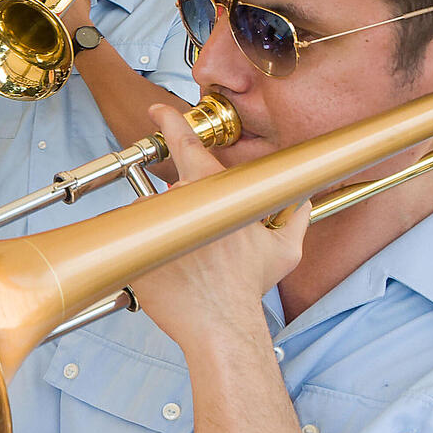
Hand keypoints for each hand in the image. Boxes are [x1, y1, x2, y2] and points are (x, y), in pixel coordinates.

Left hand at [127, 102, 306, 352]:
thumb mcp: (284, 249)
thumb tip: (302, 203)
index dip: (172, 122)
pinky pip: (137, 240)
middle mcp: (178, 202)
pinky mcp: (131, 249)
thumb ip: (294, 217)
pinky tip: (170, 271)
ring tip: (187, 264)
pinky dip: (150, 251)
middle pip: (174, 194)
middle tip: (202, 245)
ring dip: (167, 232)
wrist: (218, 323)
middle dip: (187, 214)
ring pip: (154, 217)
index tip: (158, 109)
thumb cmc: (247, 287)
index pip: (186, 146)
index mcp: (212, 194)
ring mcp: (151, 225)